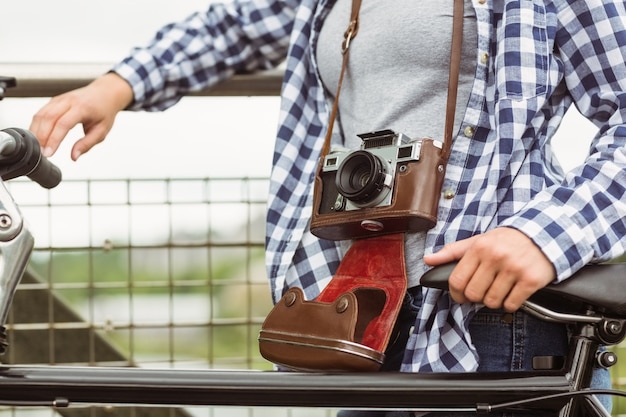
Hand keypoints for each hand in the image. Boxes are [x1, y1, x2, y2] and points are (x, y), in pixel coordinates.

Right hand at [30, 72, 133, 160]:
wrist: (105, 93)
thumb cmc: (104, 112)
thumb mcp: (101, 131)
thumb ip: (87, 144)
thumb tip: (74, 157)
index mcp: (82, 108)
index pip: (63, 124)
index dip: (54, 140)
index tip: (49, 153)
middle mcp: (69, 101)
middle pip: (48, 118)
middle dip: (42, 137)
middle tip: (41, 153)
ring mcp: (60, 99)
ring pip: (41, 114)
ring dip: (36, 132)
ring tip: (38, 147)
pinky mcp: (54, 100)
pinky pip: (41, 112)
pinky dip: (37, 125)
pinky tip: (38, 137)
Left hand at [423, 227, 555, 311]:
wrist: (544, 233)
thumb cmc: (506, 240)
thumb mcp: (478, 241)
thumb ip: (452, 252)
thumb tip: (428, 260)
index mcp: (479, 248)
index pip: (457, 280)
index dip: (456, 294)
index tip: (461, 296)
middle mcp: (495, 257)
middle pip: (473, 294)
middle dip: (475, 298)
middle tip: (481, 293)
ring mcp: (514, 269)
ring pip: (492, 301)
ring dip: (493, 301)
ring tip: (498, 290)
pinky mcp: (531, 280)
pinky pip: (512, 304)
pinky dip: (510, 304)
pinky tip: (512, 293)